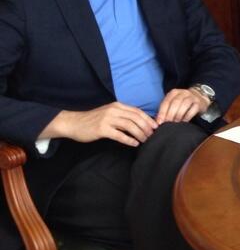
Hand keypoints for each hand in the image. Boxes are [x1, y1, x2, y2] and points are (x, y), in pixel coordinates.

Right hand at [41, 103, 157, 147]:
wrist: (74, 123)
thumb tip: (139, 122)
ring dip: (140, 134)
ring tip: (145, 140)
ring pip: (130, 126)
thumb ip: (122, 115)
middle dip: (146, 127)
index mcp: (117, 106)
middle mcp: (113, 110)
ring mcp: (107, 119)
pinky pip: (119, 135)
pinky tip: (134, 144)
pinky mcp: (102, 129)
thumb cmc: (93, 120)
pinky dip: (129, 139)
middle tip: (152, 135)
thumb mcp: (109, 113)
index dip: (148, 119)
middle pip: (136, 118)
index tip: (156, 127)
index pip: (137, 111)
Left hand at [156, 88, 211, 124]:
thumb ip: (166, 109)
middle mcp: (183, 93)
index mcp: (174, 92)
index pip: (166, 102)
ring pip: (184, 105)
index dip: (162, 113)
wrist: (199, 97)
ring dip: (178, 115)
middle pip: (175, 103)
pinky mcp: (199, 102)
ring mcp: (192, 97)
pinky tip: (184, 122)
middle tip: (167, 124)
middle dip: (170, 114)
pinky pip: (193, 109)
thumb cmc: (182, 102)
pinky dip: (187, 116)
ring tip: (175, 123)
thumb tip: (158, 121)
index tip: (159, 122)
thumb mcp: (173, 102)